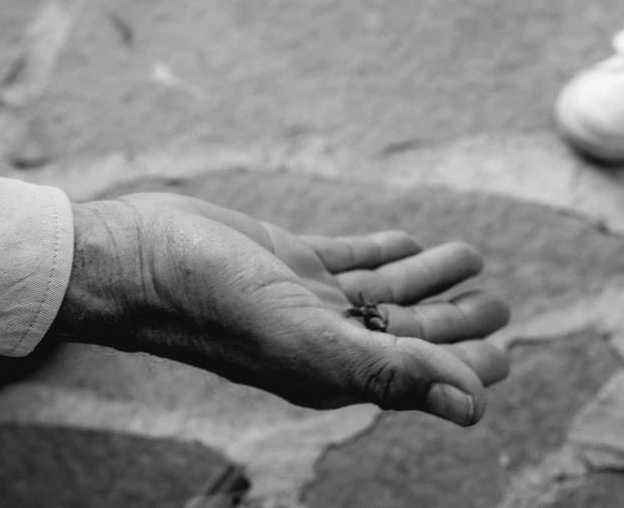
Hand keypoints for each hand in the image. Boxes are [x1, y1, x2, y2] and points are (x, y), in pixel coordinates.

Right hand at [49, 192, 509, 426]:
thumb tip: (470, 401)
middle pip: (403, 331)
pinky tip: (408, 240)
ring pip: (380, 290)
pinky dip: (381, 249)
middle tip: (498, 303)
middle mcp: (320, 335)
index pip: (412, 374)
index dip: (461, 365)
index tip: (502, 351)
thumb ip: (384, 369)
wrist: (139, 259)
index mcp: (328, 366)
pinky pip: (346, 256)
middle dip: (454, 320)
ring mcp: (303, 296)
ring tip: (469, 259)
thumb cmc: (209, 303)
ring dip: (427, 278)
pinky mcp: (285, 259)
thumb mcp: (302, 337)